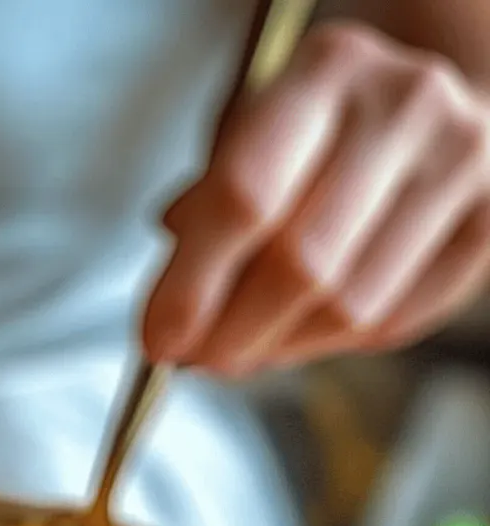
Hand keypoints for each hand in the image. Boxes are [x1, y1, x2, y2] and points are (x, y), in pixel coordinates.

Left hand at [144, 21, 489, 374]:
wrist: (416, 109)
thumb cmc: (311, 134)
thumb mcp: (246, 140)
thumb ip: (203, 216)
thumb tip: (172, 320)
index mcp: (325, 71)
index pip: (245, 197)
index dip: (192, 287)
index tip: (159, 340)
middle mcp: (404, 104)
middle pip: (300, 263)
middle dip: (233, 333)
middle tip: (197, 360)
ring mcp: (461, 159)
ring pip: (349, 306)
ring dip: (279, 349)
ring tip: (242, 350)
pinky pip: (393, 322)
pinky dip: (330, 346)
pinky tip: (297, 335)